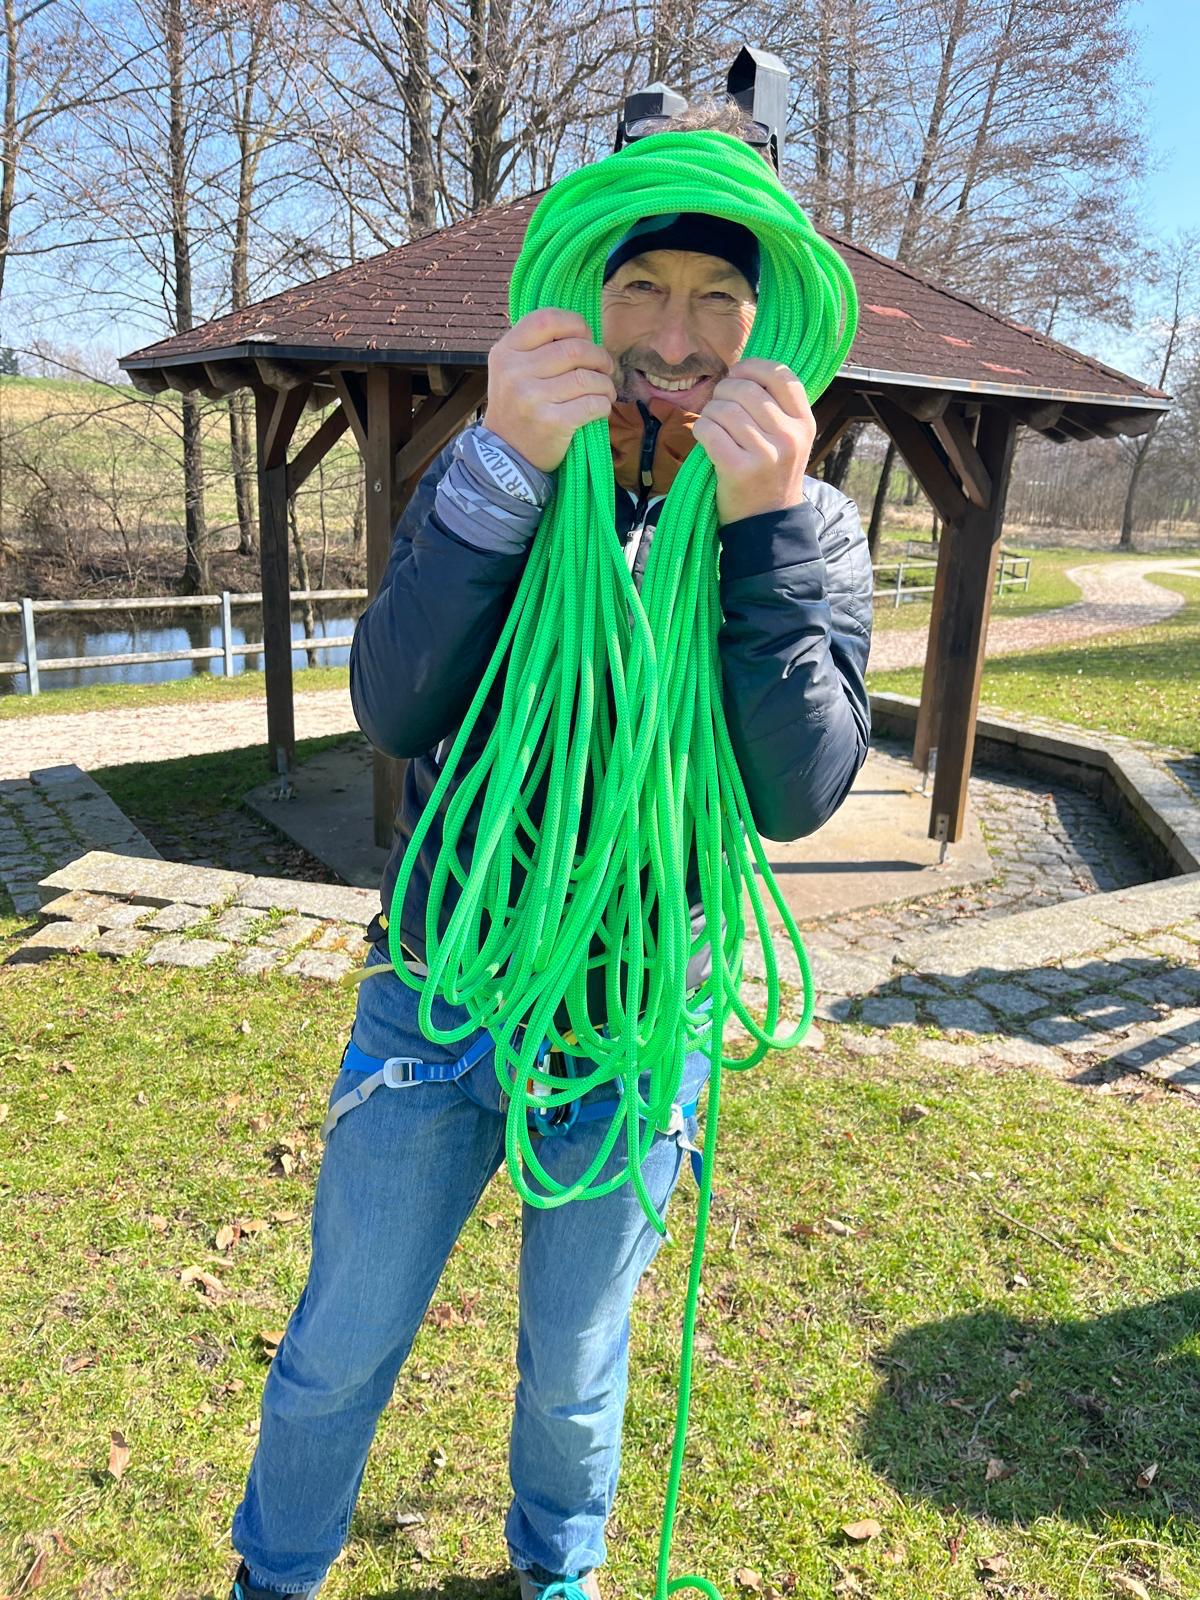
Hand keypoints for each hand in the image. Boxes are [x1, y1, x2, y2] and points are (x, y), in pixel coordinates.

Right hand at [482, 307, 615, 473]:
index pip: (546, 319)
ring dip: (605, 384)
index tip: (586, 338)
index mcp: (505, 352)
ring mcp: (532, 398)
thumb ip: (537, 348)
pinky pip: (593, 404)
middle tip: (604, 369)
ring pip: (588, 378)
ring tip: (605, 391)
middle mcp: (515, 372)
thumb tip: (583, 332)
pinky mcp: (552, 422)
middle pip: (575, 348)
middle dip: (600, 357)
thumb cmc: (518, 409)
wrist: (506, 457)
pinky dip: (603, 405)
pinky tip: (599, 408)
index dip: (575, 324)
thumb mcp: (511, 370)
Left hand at [692, 358, 814, 523]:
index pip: (782, 375)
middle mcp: (789, 436)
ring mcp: (765, 454)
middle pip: (747, 389)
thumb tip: (741, 370)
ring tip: (712, 423)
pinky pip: (710, 430)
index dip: (753, 367)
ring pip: (725, 409)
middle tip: (719, 403)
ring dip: (710, 411)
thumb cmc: (772, 472)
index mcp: (804, 423)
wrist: (767, 520)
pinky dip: (700, 429)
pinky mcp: (739, 469)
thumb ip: (776, 406)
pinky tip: (704, 437)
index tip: (737, 373)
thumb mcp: (790, 438)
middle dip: (724, 390)